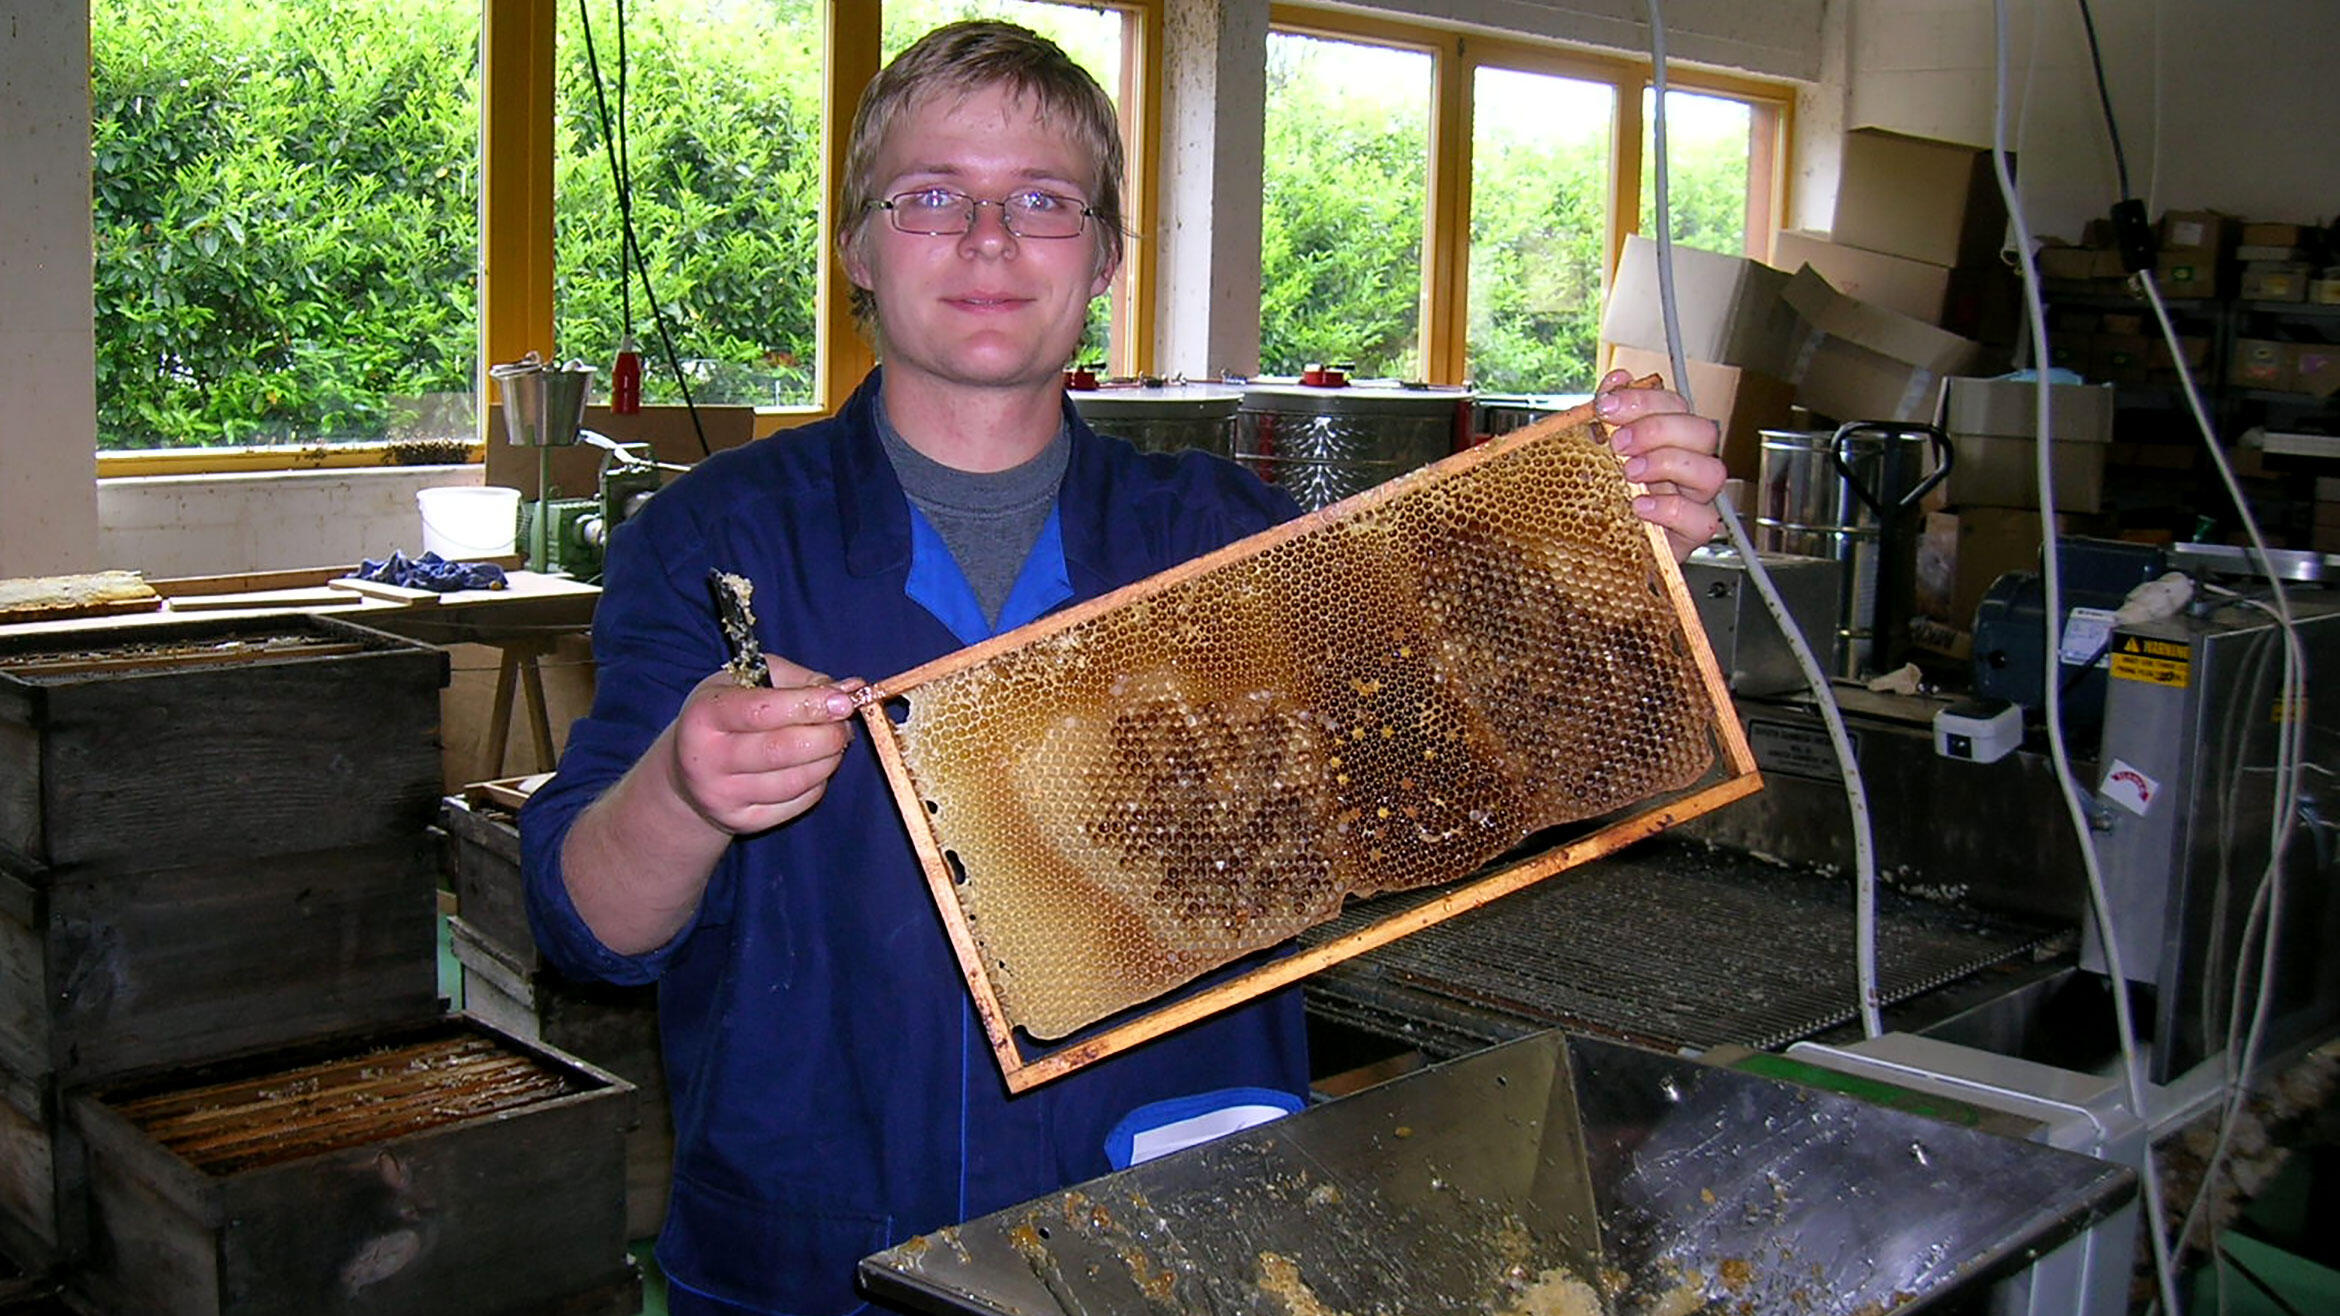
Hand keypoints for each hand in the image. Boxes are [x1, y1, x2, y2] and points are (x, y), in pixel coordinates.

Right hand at [665, 656, 864, 836]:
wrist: (688, 768)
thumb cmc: (727, 714)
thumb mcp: (748, 680)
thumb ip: (798, 680)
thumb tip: (848, 690)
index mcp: (705, 714)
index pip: (762, 712)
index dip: (809, 705)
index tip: (843, 701)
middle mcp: (706, 758)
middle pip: (782, 750)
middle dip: (827, 735)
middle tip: (843, 724)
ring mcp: (722, 795)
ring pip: (795, 781)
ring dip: (828, 759)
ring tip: (833, 742)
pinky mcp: (741, 822)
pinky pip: (797, 803)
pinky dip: (817, 783)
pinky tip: (814, 766)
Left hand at [1593, 369, 1725, 562]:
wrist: (1586, 550)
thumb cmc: (1597, 497)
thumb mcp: (1591, 451)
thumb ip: (1605, 413)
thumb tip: (1618, 377)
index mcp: (1667, 440)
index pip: (1675, 405)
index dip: (1644, 400)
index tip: (1605, 406)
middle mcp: (1685, 466)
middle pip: (1703, 432)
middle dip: (1659, 429)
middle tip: (1618, 443)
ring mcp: (1692, 500)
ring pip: (1712, 472)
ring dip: (1669, 464)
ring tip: (1629, 473)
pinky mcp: (1689, 535)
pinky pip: (1703, 520)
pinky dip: (1671, 509)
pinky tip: (1640, 505)